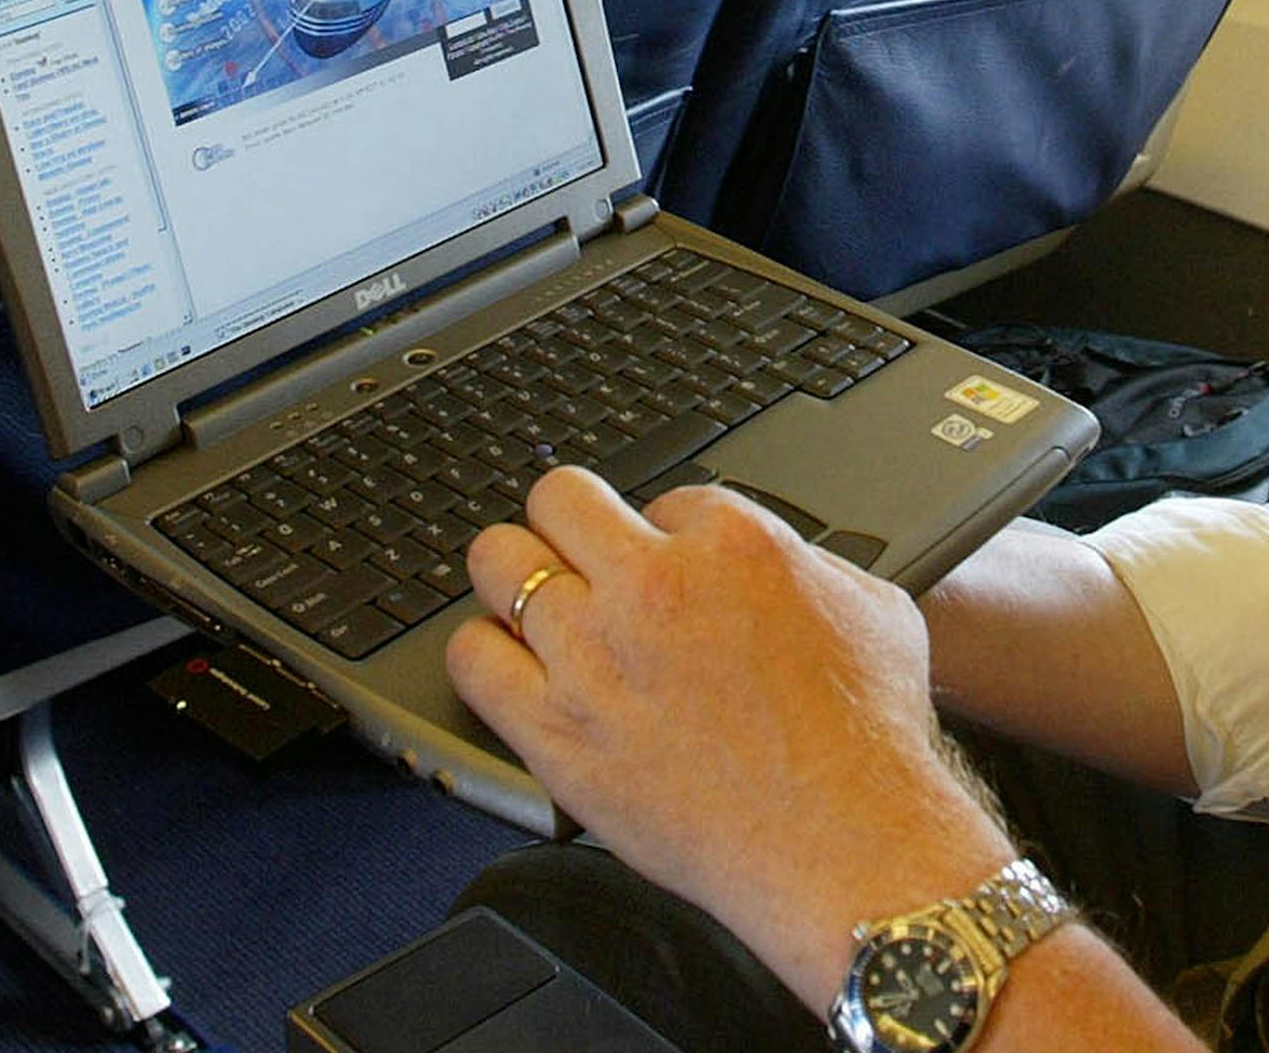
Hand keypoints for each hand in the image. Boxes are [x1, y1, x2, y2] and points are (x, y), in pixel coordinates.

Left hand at [447, 468, 1016, 1011]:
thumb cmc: (869, 744)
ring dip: (511, 580)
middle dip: (564, 524)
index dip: (656, 534)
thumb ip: (808, 562)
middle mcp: (653, 587)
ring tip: (527, 604)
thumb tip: (770, 553)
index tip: (659, 566)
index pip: (657, 497)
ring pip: (498, 563)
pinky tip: (504, 663)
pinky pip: (471, 657)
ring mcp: (595, 656)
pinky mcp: (556, 729)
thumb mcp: (874, 610)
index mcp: (732, 545)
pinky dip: (480, 653)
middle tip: (572, 558)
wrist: (850, 849)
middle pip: (557, 499)